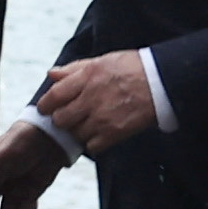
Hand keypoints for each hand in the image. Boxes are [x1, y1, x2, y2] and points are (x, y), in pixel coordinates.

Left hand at [33, 51, 162, 152]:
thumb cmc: (133, 68)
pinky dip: (93, 143)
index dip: (45, 105)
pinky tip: (100, 134)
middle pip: (60, 119)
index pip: (54, 96)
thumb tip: (52, 74)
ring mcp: (102, 118)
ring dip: (78, 132)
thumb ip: (74, 69)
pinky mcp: (114, 133)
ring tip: (88, 125)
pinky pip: (91, 146)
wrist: (162, 82)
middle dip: (62, 120)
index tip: (46, 109)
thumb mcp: (102, 61)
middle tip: (69, 117)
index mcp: (86, 77)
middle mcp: (91, 98)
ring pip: (75, 134)